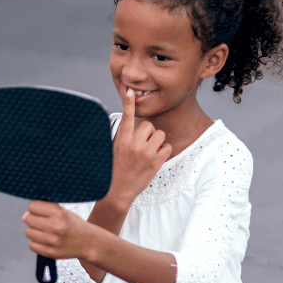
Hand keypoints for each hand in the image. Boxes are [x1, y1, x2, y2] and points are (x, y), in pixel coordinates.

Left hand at [22, 200, 93, 259]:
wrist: (88, 242)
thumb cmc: (73, 225)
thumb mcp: (63, 211)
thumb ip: (46, 208)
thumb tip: (27, 212)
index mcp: (59, 213)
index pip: (32, 206)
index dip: (34, 208)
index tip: (39, 211)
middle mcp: (55, 226)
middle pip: (27, 219)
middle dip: (33, 218)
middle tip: (42, 221)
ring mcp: (52, 240)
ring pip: (28, 232)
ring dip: (34, 231)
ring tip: (45, 231)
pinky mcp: (50, 252)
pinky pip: (31, 245)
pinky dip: (36, 243)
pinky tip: (45, 240)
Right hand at [108, 88, 171, 204]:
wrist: (118, 191)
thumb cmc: (115, 170)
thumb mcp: (115, 151)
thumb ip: (124, 137)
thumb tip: (133, 126)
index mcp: (121, 140)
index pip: (126, 117)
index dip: (128, 103)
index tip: (129, 91)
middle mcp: (134, 144)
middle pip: (148, 125)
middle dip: (148, 132)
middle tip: (142, 143)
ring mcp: (146, 153)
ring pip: (160, 134)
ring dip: (157, 141)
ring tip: (149, 151)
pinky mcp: (156, 162)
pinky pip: (168, 147)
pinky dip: (164, 151)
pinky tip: (155, 158)